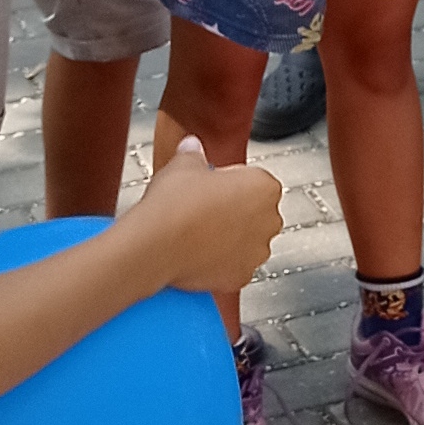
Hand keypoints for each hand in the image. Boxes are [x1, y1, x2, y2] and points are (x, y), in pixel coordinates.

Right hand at [129, 133, 284, 298]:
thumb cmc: (174, 205)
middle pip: (254, 212)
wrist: (154, 245)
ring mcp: (257, 252)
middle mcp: (269, 221)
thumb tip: (192, 147)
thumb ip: (195, 153)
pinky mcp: (241, 277)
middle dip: (233, 212)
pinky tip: (197, 254)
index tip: (211, 187)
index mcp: (264, 186)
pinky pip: (232, 267)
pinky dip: (219, 264)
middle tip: (202, 210)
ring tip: (197, 233)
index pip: (253, 181)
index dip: (228, 183)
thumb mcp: (183, 165)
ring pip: (245, 242)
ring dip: (228, 239)